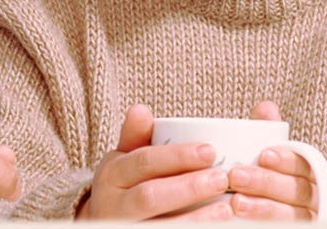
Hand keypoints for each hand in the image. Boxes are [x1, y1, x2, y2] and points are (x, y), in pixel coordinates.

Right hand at [78, 104, 231, 220]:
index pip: (144, 162)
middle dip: (187, 187)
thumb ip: (134, 136)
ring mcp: (122, 227)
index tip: (210, 151)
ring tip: (225, 210)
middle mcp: (112, 204)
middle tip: (222, 179)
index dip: (177, 156)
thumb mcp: (122, 160)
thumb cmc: (123, 187)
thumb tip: (141, 109)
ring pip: (158, 225)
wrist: (101, 227)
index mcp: (111, 174)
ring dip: (194, 219)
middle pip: (149, 196)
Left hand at [226, 100, 318, 220]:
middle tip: (235, 176)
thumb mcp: (275, 151)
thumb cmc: (277, 174)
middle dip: (266, 183)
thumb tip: (266, 107)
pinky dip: (267, 226)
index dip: (286, 160)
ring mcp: (310, 219)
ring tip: (236, 203)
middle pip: (296, 192)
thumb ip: (270, 130)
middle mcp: (316, 198)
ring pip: (294, 217)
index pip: (303, 165)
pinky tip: (244, 223)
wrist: (290, 209)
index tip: (263, 155)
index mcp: (312, 172)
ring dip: (264, 209)